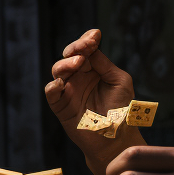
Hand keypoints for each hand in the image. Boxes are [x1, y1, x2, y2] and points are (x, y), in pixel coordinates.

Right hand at [45, 28, 141, 174]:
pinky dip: (54, 86)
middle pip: (69, 55)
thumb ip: (105, 64)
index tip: (95, 36)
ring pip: (58, 70)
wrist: (116, 138)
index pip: (86, 49)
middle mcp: (79, 76)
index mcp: (93, 69)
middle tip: (86, 47)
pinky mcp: (60, 105)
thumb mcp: (120, 81)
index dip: (87, 40)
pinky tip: (62, 83)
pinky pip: (51, 92)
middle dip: (76, 48)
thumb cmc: (121, 110)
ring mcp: (68, 90)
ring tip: (77, 63)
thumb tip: (92, 49)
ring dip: (65, 64)